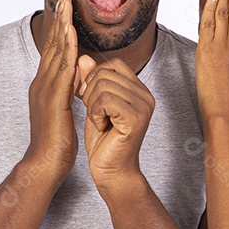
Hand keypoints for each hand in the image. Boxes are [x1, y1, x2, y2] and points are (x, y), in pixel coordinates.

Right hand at [25, 0, 78, 181]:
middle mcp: (42, 82)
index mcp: (45, 84)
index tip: (66, 5)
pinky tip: (71, 33)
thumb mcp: (64, 110)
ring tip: (67, 3)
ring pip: (54, 50)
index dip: (60, 26)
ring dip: (61, 24)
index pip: (53, 49)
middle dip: (59, 16)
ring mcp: (45, 89)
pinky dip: (65, 48)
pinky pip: (61, 68)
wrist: (45, 164)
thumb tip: (77, 79)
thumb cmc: (56, 142)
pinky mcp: (53, 98)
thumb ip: (68, 92)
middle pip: (51, 42)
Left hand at [75, 56, 154, 191]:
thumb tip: (83, 57)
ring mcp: (143, 106)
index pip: (113, 63)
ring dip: (92, 104)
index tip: (91, 98)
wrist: (111, 171)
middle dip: (90, 92)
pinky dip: (95, 113)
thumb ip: (91, 81)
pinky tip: (101, 126)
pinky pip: (106, 100)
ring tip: (99, 121)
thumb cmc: (103, 140)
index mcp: (139, 90)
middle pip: (105, 73)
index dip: (95, 77)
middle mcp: (146, 95)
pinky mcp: (136, 118)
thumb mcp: (93, 104)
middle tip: (95, 114)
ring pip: (103, 86)